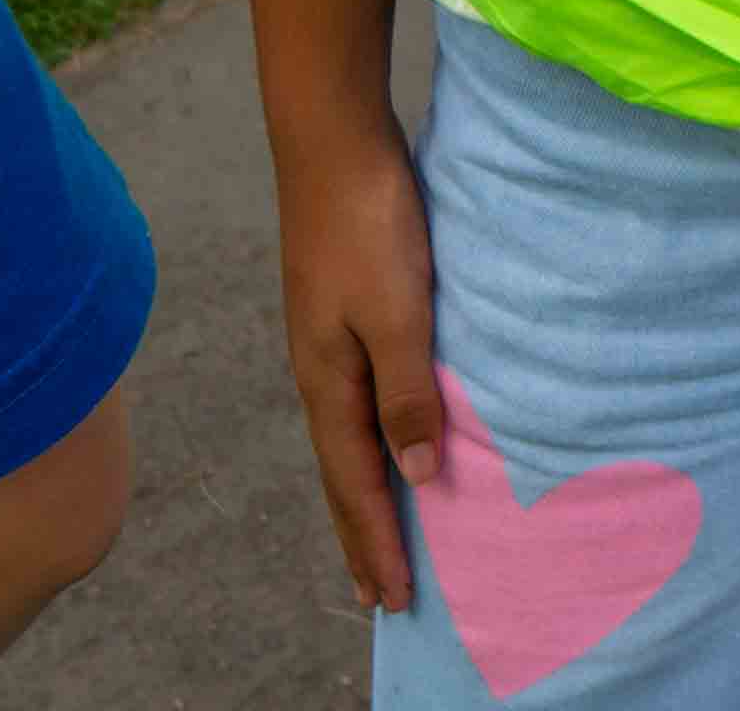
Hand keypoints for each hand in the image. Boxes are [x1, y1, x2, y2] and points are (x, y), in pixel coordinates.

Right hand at [268, 113, 443, 612]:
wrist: (332, 138)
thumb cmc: (369, 223)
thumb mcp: (399, 314)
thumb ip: (408, 394)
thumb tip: (419, 477)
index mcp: (329, 382)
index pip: (355, 483)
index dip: (376, 541)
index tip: (393, 600)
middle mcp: (320, 371)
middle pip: (342, 471)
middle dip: (361, 534)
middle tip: (378, 593)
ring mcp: (327, 340)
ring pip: (347, 436)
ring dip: (365, 491)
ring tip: (380, 532)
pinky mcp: (342, 310)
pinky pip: (358, 399)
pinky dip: (372, 439)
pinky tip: (388, 437)